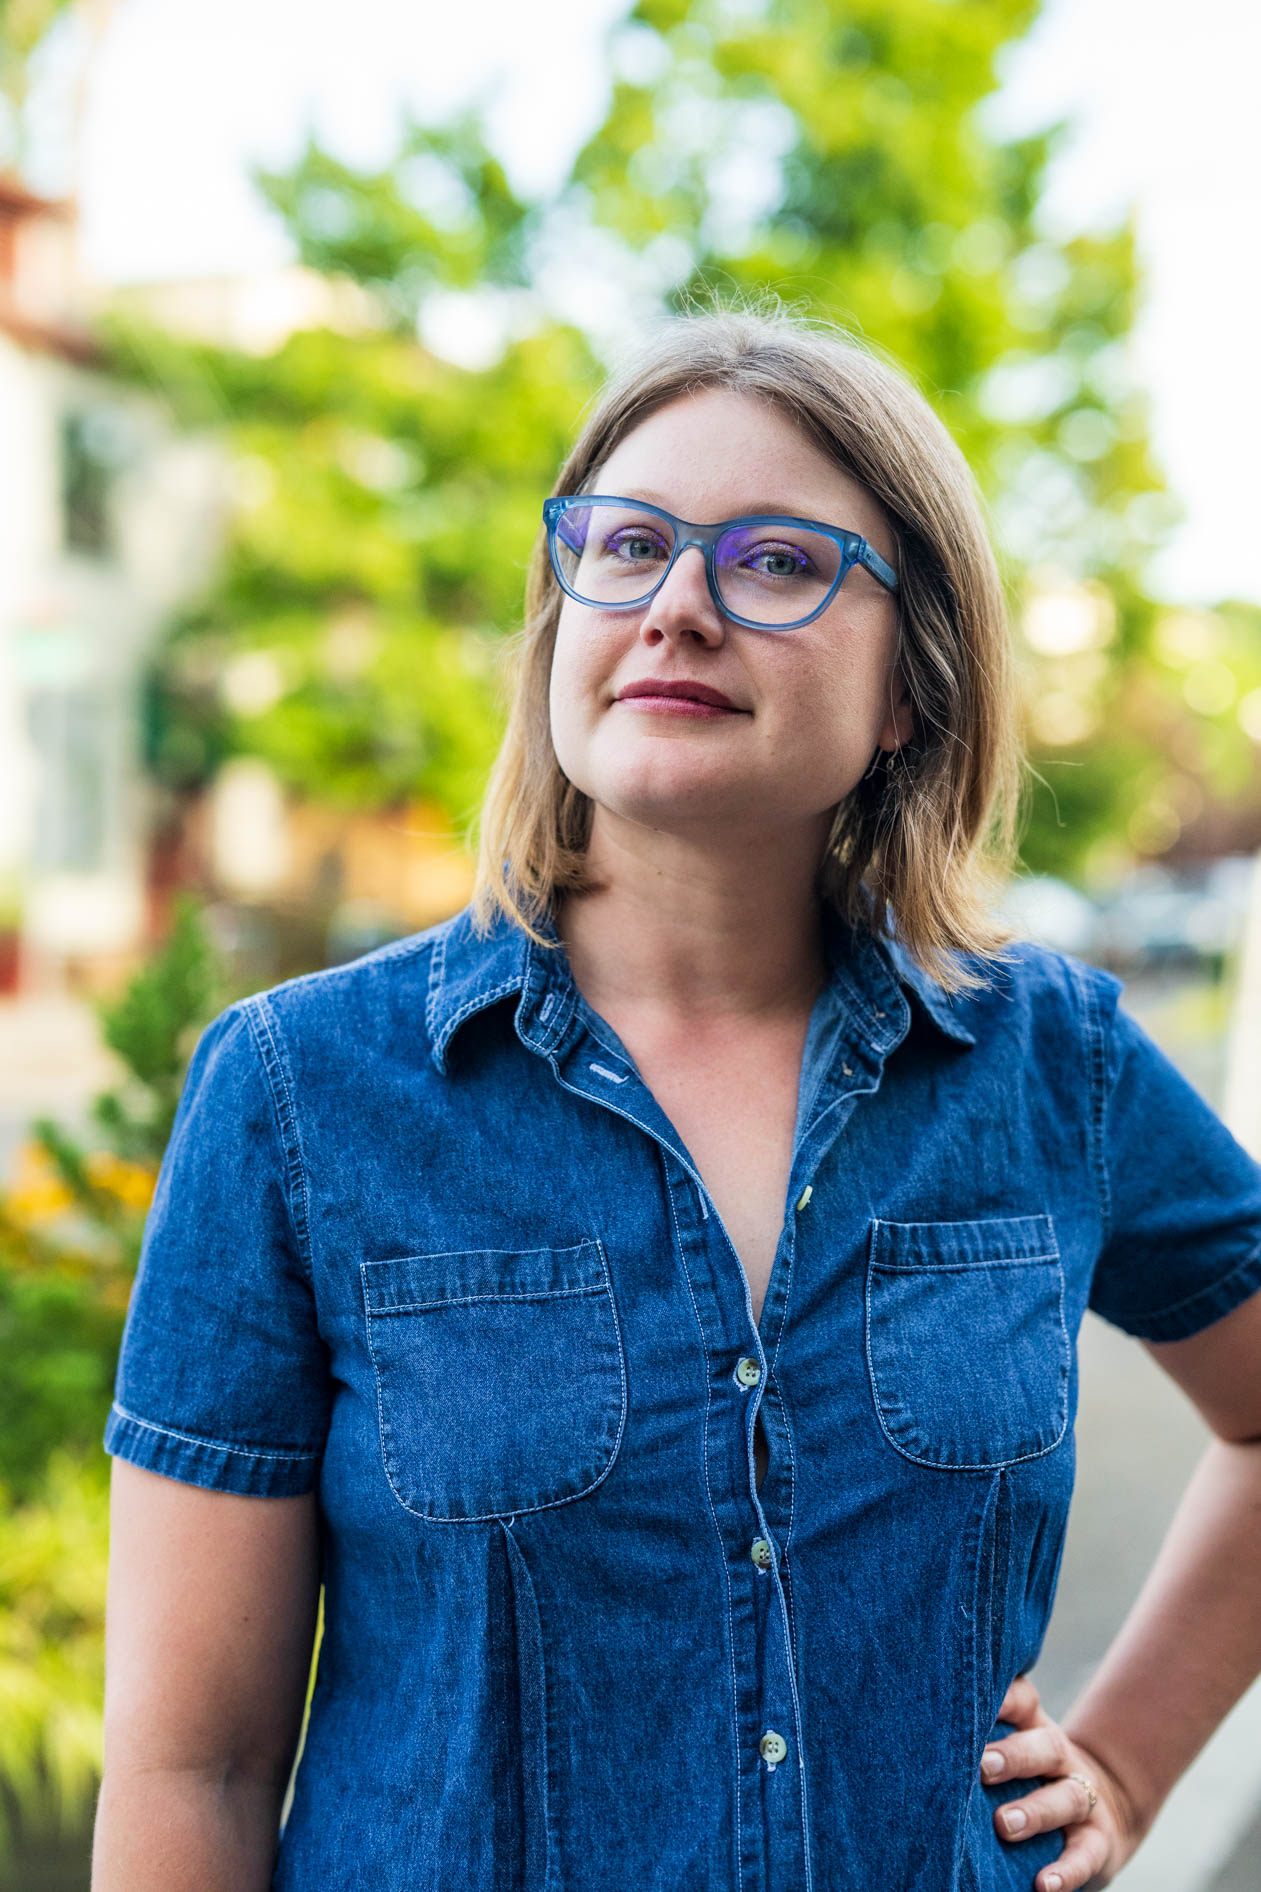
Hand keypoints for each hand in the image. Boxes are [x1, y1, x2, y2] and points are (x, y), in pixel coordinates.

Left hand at [979, 1675, 1142, 1890]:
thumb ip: (979, 1744)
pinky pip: (1085, 1856)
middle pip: (1045, 1746)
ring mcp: (1085, 1799)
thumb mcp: (1012, 1752)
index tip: (967, 1700)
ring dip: (1035, 1812)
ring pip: (1066, 1798)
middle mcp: (1061, 1758)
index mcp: (1034, 1728)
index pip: (1022, 1701)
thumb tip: (918, 1744)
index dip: (1001, 1698)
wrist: (1102, 1811)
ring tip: (1004, 1825)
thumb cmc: (1030, 1778)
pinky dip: (1066, 1872)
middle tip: (982, 1768)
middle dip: (1013, 1756)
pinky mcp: (1098, 1842)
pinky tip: (1044, 1885)